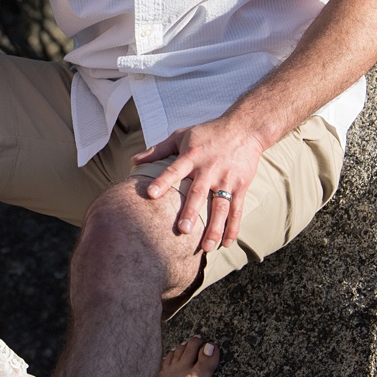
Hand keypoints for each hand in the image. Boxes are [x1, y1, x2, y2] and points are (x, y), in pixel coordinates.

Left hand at [131, 115, 267, 254]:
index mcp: (192, 156)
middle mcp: (209, 169)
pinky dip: (233, 228)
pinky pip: (237, 210)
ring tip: (206, 247)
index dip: (162, 181)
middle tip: (183, 231)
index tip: (151, 194)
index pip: (174, 170)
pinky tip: (226, 244)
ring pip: (220, 206)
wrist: (243, 129)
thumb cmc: (208, 133)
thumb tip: (133, 161)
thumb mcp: (181, 136)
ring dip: (214, 228)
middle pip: (199, 193)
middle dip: (191, 212)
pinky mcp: (240, 186)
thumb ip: (157, 150)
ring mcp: (226, 179)